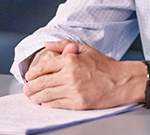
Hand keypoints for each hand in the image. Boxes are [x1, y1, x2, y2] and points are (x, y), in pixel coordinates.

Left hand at [23, 42, 146, 109]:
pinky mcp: (78, 103)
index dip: (32, 74)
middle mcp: (70, 74)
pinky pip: (55, 105)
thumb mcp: (86, 49)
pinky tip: (46, 103)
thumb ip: (65, 45)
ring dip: (36, 97)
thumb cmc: (105, 66)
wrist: (122, 81)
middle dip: (30, 87)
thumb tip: (48, 44)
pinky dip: (47, 104)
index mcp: (70, 59)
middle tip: (27, 89)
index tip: (29, 77)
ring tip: (33, 97)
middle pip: (41, 83)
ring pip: (45, 95)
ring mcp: (73, 90)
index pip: (43, 67)